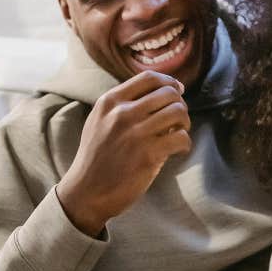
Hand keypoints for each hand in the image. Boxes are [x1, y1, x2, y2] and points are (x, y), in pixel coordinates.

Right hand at [56, 71, 190, 235]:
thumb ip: (121, 107)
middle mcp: (123, 113)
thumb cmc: (97, 159)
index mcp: (110, 101)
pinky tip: (178, 150)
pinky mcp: (148, 155)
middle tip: (178, 120)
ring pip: (178, 112)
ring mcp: (136, 133)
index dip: (170, 82)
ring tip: (179, 134)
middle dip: (180, 104)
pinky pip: (181, 138)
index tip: (178, 91)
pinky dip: (185, 143)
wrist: (86, 192)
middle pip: (169, 93)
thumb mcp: (99, 122)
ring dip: (185, 123)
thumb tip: (158, 96)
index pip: (149, 78)